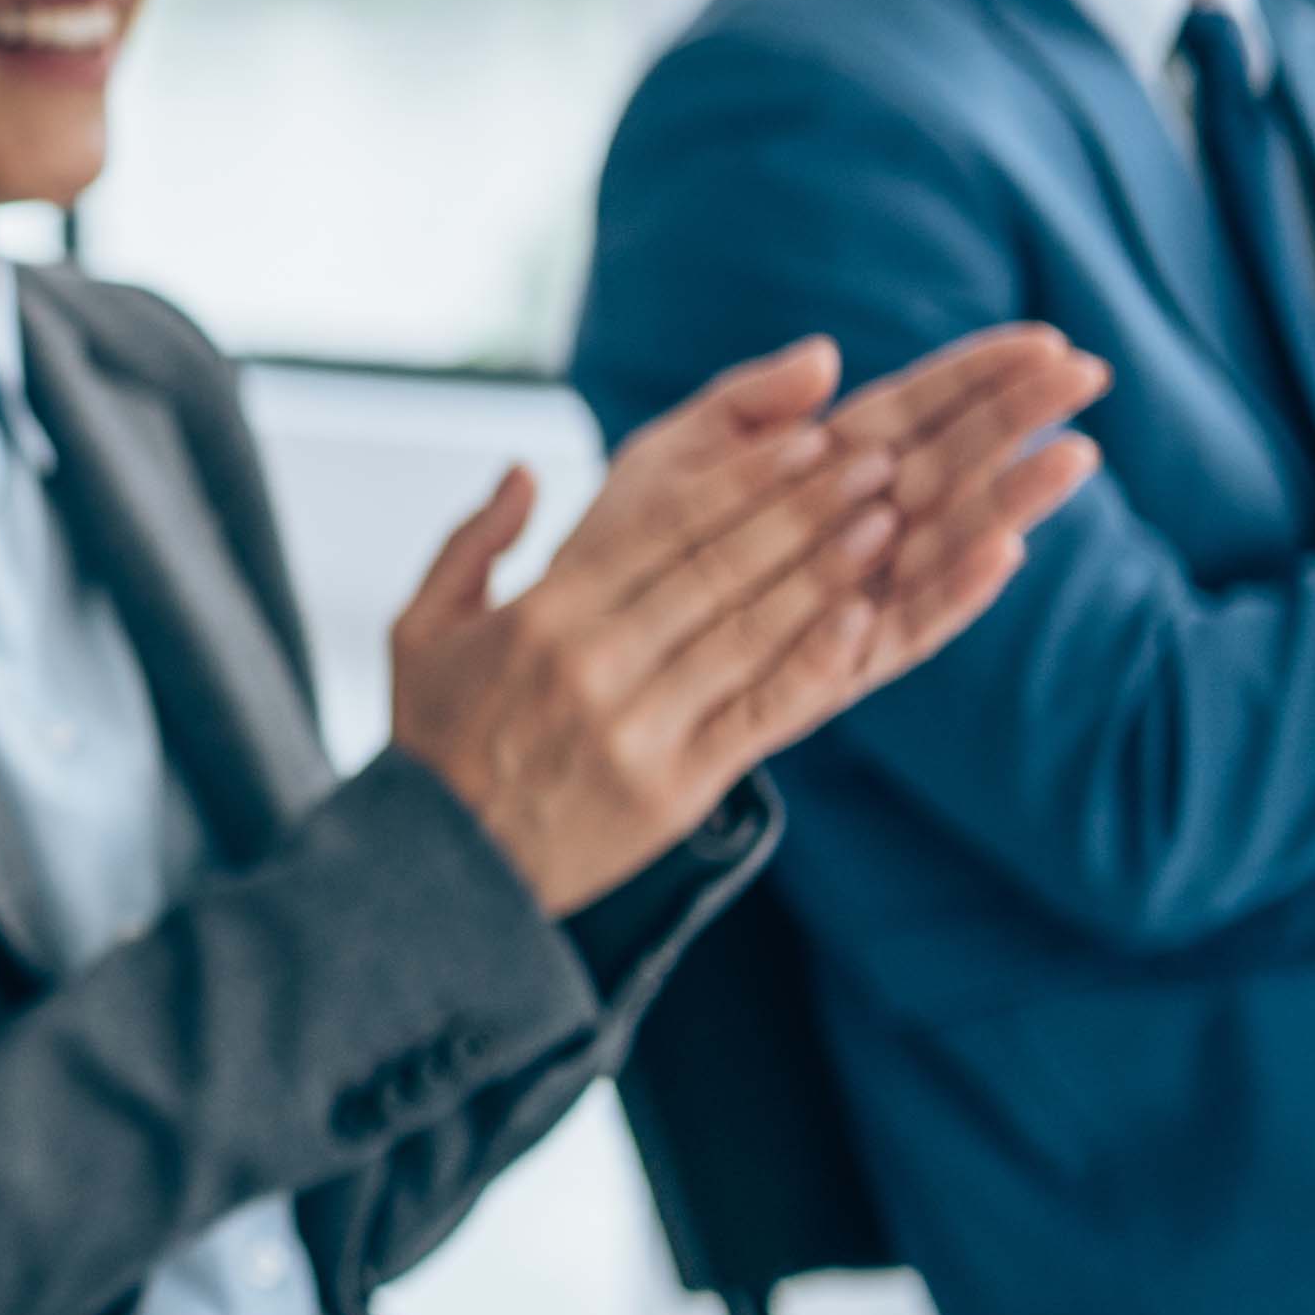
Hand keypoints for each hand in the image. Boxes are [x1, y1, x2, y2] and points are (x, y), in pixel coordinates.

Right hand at [385, 327, 1104, 911]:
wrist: (440, 874)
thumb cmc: (438, 743)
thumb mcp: (421, 631)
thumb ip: (472, 543)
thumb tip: (523, 470)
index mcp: (542, 615)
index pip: (660, 528)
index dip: (742, 481)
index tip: (808, 441)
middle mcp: (595, 663)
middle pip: (718, 567)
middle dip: (805, 508)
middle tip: (878, 460)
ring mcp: (640, 727)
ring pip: (750, 630)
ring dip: (827, 570)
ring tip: (893, 520)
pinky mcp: (676, 786)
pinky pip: (758, 713)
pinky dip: (813, 663)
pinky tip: (864, 620)